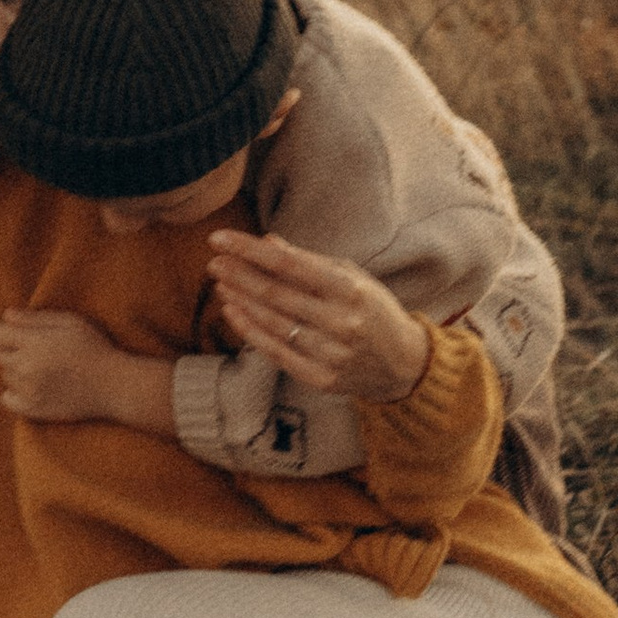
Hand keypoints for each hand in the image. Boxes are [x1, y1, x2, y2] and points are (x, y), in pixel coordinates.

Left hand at [0, 308, 133, 421]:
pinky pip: (6, 399)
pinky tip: (31, 386)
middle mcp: (26, 367)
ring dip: (16, 370)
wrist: (113, 385)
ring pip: (5, 375)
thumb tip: (6, 316)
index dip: (4, 331)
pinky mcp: (32, 410)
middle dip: (11, 349)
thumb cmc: (94, 348)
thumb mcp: (70, 322)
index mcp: (34, 343)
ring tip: (41, 368)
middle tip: (36, 350)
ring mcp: (28, 390)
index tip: (18, 333)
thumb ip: (35, 318)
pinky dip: (14, 392)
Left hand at [204, 231, 430, 403]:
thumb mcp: (351, 277)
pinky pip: (277, 352)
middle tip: (214, 261)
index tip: (221, 239)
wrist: (404, 364)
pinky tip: (233, 312)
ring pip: (273, 323)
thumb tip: (266, 242)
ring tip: (220, 283)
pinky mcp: (321, 378)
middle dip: (239, 275)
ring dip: (241, 300)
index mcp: (350, 289)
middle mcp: (341, 322)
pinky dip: (251, 331)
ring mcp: (331, 353)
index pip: (289, 264)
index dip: (250, 251)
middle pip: (276, 294)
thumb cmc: (374, 311)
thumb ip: (308, 260)